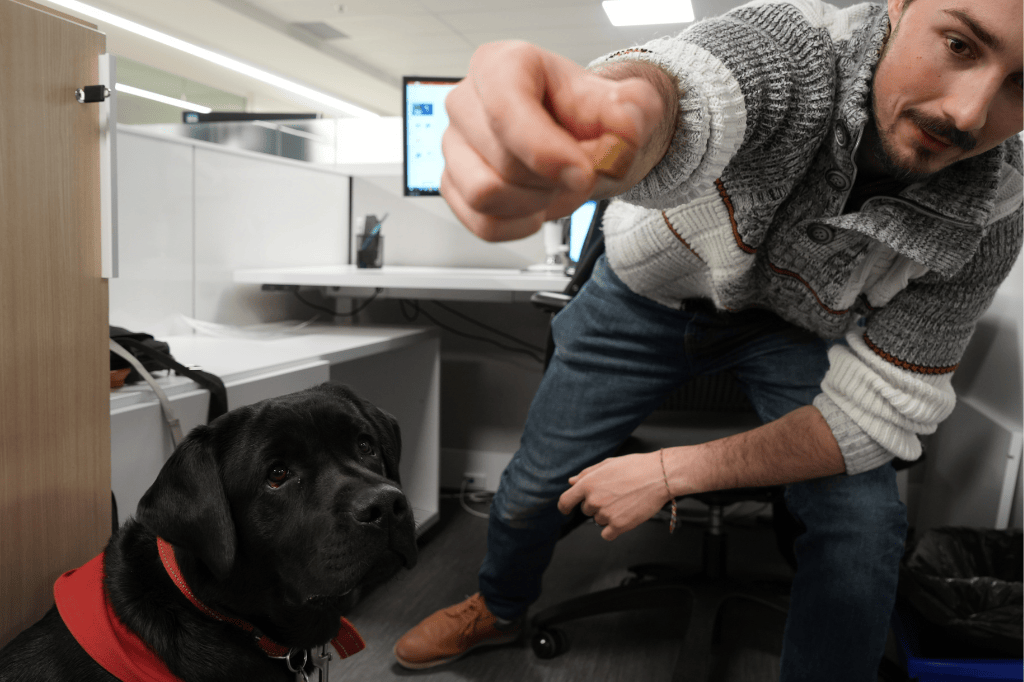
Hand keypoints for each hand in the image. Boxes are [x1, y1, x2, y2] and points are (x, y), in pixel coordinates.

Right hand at [441, 41, 674, 241]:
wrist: (582, 140)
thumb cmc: (589, 115)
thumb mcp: (626, 103)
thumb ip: (632, 108)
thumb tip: (622, 126)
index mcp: (501, 65)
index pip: (506, 108)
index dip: (545, 150)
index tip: (582, 173)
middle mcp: (466, 102)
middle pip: (501, 161)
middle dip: (551, 180)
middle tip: (579, 173)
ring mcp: (454, 146)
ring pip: (484, 195)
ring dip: (534, 203)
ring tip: (556, 188)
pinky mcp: (453, 186)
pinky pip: (482, 224)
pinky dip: (520, 225)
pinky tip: (538, 206)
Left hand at [557, 451, 671, 540]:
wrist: (659, 476)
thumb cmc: (636, 467)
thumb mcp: (608, 464)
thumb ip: (587, 474)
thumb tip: (572, 482)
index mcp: (588, 484)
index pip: (565, 501)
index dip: (564, 507)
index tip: (566, 510)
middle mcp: (593, 500)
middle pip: (586, 510)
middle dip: (596, 504)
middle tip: (615, 494)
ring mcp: (605, 514)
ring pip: (598, 521)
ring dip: (608, 515)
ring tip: (624, 501)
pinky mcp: (619, 526)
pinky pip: (607, 534)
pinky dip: (613, 529)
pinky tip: (623, 517)